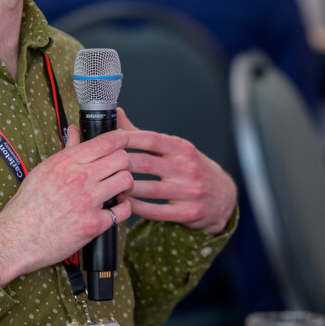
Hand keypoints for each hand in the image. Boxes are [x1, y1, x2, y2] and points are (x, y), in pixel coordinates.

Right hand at [0, 126, 133, 286]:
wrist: (17, 238)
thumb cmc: (28, 205)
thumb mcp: (43, 170)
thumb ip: (66, 150)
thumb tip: (75, 130)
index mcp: (66, 162)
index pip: (105, 141)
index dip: (121, 138)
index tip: (124, 141)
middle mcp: (79, 178)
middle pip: (121, 158)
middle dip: (124, 163)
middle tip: (118, 170)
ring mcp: (88, 201)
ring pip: (126, 181)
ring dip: (126, 185)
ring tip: (118, 190)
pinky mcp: (94, 224)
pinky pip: (123, 210)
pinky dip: (123, 209)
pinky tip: (114, 209)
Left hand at [118, 108, 235, 234]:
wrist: (223, 196)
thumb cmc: (191, 168)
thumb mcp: (173, 148)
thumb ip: (142, 135)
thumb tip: (117, 113)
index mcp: (181, 148)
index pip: (151, 140)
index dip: (127, 139)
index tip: (108, 141)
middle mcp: (187, 167)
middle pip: (147, 164)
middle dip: (121, 164)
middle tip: (101, 166)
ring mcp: (189, 191)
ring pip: (150, 190)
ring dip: (126, 188)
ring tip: (107, 186)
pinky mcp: (188, 212)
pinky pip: (156, 211)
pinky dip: (137, 208)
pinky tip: (123, 204)